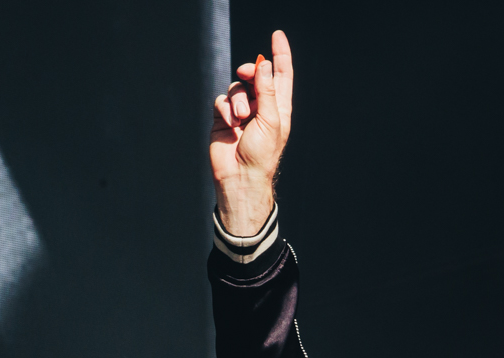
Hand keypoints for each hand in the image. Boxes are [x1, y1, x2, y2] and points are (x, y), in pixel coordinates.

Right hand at [210, 30, 293, 235]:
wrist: (240, 177)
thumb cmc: (262, 155)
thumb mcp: (271, 120)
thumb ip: (267, 90)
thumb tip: (264, 65)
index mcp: (279, 107)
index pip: (282, 74)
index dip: (280, 54)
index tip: (277, 35)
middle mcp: (261, 107)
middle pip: (255, 76)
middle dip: (250, 72)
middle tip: (247, 73)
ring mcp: (242, 112)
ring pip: (236, 88)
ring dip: (238, 99)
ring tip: (241, 118)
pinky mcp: (224, 118)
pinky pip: (222, 100)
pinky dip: (225, 109)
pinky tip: (230, 124)